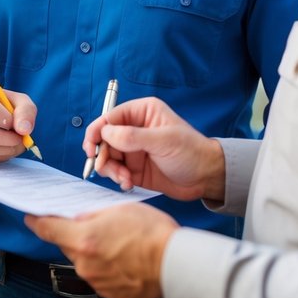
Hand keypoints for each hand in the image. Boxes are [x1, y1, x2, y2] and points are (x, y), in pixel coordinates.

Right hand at [0, 80, 36, 163]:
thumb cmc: (4, 104)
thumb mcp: (18, 100)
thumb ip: (25, 111)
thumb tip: (24, 130)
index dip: (3, 117)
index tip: (13, 123)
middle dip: (5, 138)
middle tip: (19, 138)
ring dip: (4, 150)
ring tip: (16, 144)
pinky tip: (6, 149)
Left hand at [25, 203, 175, 297]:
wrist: (176, 265)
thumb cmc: (152, 233)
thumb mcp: (119, 209)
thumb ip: (92, 214)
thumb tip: (78, 218)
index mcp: (84, 239)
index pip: (47, 229)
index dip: (36, 221)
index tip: (31, 217)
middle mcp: (86, 264)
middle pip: (68, 245)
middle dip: (76, 235)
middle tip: (97, 227)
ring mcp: (97, 281)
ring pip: (85, 262)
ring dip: (94, 252)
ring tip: (119, 243)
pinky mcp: (110, 294)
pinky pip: (100, 276)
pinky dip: (107, 267)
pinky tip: (124, 258)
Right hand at [85, 98, 224, 200]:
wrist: (207, 178)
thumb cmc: (191, 152)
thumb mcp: (163, 141)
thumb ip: (132, 136)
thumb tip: (105, 133)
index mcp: (142, 113)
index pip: (110, 118)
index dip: (96, 132)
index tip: (91, 148)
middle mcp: (134, 129)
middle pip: (104, 139)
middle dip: (102, 155)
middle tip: (104, 168)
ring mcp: (133, 150)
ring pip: (107, 157)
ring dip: (110, 169)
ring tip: (124, 179)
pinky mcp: (134, 168)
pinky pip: (116, 172)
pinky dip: (117, 179)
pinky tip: (128, 184)